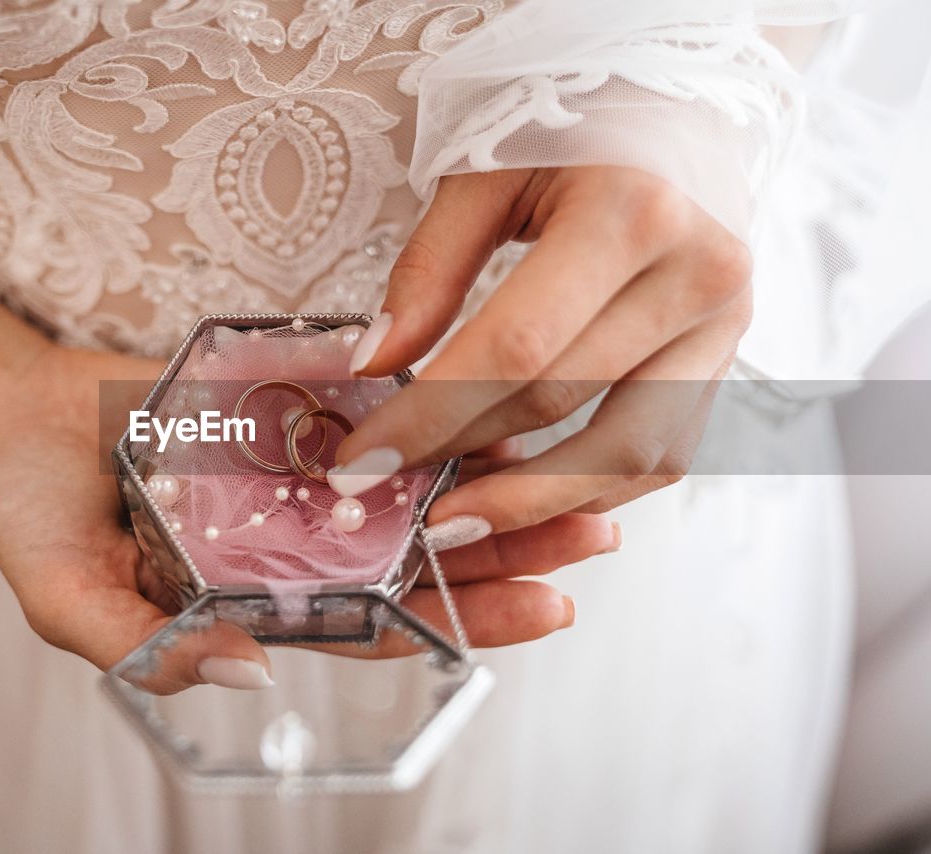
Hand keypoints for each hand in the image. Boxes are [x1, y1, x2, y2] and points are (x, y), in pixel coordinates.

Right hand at [0, 347, 616, 691]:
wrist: (8, 416)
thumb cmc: (29, 512)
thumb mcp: (64, 593)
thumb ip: (142, 644)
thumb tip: (243, 674)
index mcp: (256, 600)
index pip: (377, 623)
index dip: (460, 620)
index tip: (546, 607)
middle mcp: (290, 543)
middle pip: (416, 556)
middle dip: (506, 550)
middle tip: (593, 534)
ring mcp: (291, 474)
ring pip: (407, 483)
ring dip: (487, 473)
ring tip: (573, 462)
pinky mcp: (284, 407)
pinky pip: (368, 406)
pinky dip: (426, 400)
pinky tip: (491, 387)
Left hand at [333, 166, 751, 546]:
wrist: (682, 114)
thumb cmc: (573, 131)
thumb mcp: (486, 173)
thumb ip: (429, 270)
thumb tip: (375, 368)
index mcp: (629, 211)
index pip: (515, 349)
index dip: (430, 418)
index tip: (363, 464)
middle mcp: (695, 272)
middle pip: (563, 403)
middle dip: (464, 459)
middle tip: (394, 494)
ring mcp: (726, 322)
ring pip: (629, 453)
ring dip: (536, 501)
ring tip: (458, 520)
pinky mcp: (729, 355)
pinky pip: (664, 451)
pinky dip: (593, 485)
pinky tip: (527, 493)